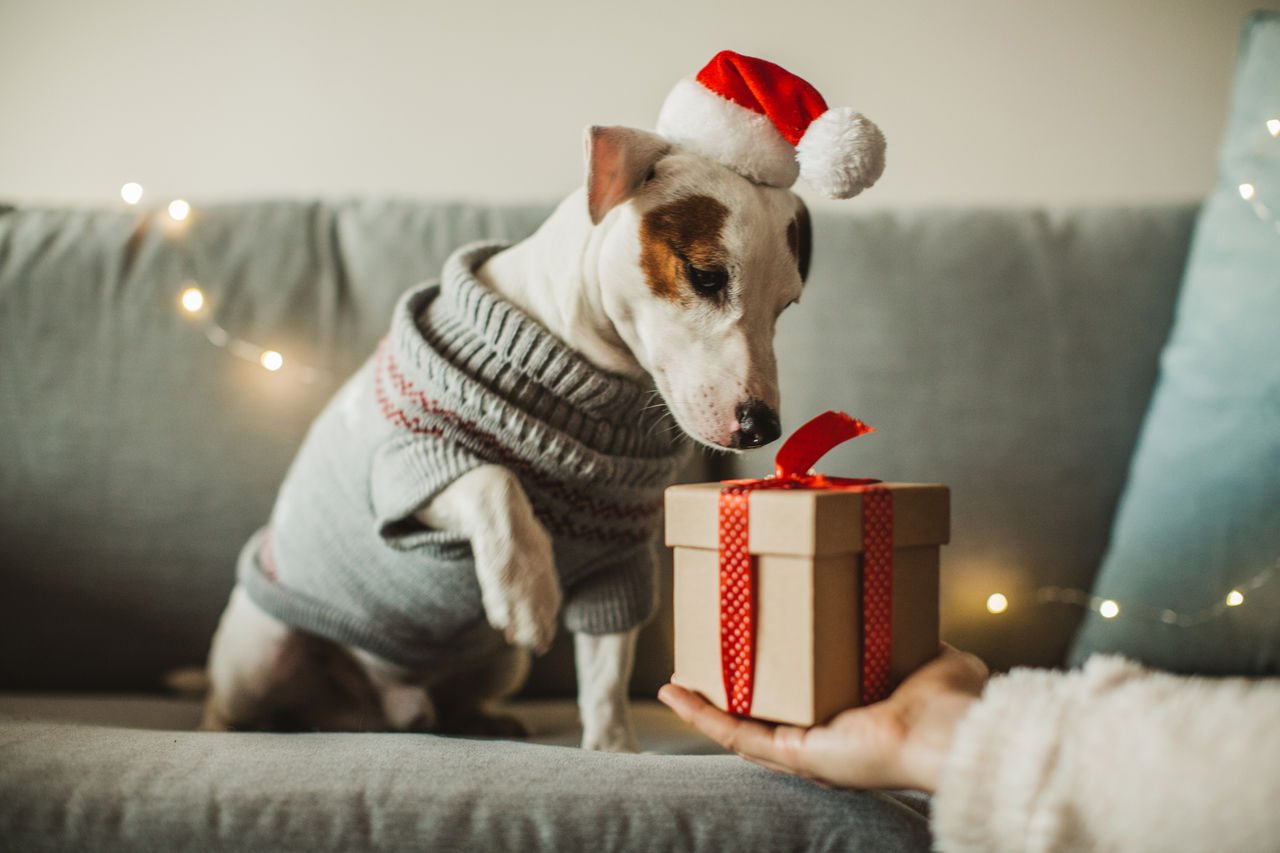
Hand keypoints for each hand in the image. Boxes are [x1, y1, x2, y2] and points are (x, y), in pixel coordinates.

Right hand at [658, 644, 987, 792]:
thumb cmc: (953, 702)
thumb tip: (915, 619)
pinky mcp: (793, 754)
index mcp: (854, 718)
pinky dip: (702, 715)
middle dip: (730, 690)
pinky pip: (736, 735)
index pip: (803, 698)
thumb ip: (916, 639)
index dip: (775, 676)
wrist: (952, 729)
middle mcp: (825, 738)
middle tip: (705, 659)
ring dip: (704, 704)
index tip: (755, 648)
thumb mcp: (932, 655)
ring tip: (676, 678)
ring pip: (740, 726)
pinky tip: (676, 693)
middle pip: (764, 713)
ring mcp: (806, 750)